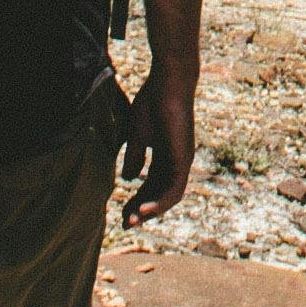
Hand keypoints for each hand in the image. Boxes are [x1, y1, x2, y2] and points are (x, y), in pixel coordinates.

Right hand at [120, 75, 199, 226]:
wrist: (168, 82)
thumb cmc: (153, 102)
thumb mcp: (138, 135)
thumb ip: (135, 157)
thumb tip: (129, 179)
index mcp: (166, 156)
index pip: (153, 185)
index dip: (137, 199)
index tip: (122, 213)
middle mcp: (177, 162)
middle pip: (160, 194)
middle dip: (142, 211)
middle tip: (124, 224)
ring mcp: (182, 161)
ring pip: (169, 196)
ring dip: (150, 211)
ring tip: (131, 220)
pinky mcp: (183, 158)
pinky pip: (174, 188)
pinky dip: (159, 202)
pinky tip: (142, 210)